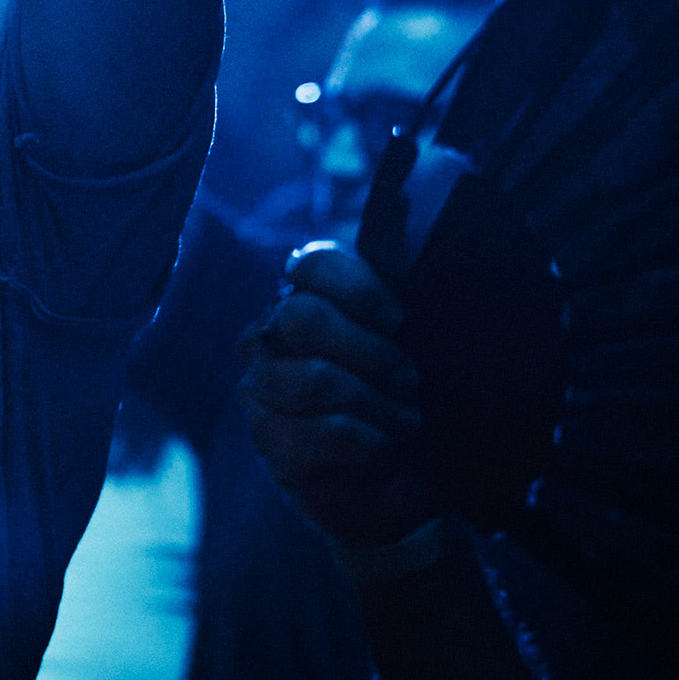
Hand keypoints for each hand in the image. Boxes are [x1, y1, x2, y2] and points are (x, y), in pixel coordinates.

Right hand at [239, 240, 438, 553]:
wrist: (411, 483)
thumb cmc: (411, 399)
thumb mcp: (417, 332)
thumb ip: (402, 268)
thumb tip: (404, 196)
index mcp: (306, 297)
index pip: (313, 264)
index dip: (361, 290)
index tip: (401, 320)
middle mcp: (270, 335)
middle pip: (304, 318)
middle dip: (372, 354)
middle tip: (410, 380)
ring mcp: (260, 390)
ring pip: (313, 380)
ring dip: (375, 405)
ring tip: (407, 423)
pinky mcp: (268, 443)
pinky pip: (314, 435)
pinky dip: (364, 445)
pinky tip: (383, 452)